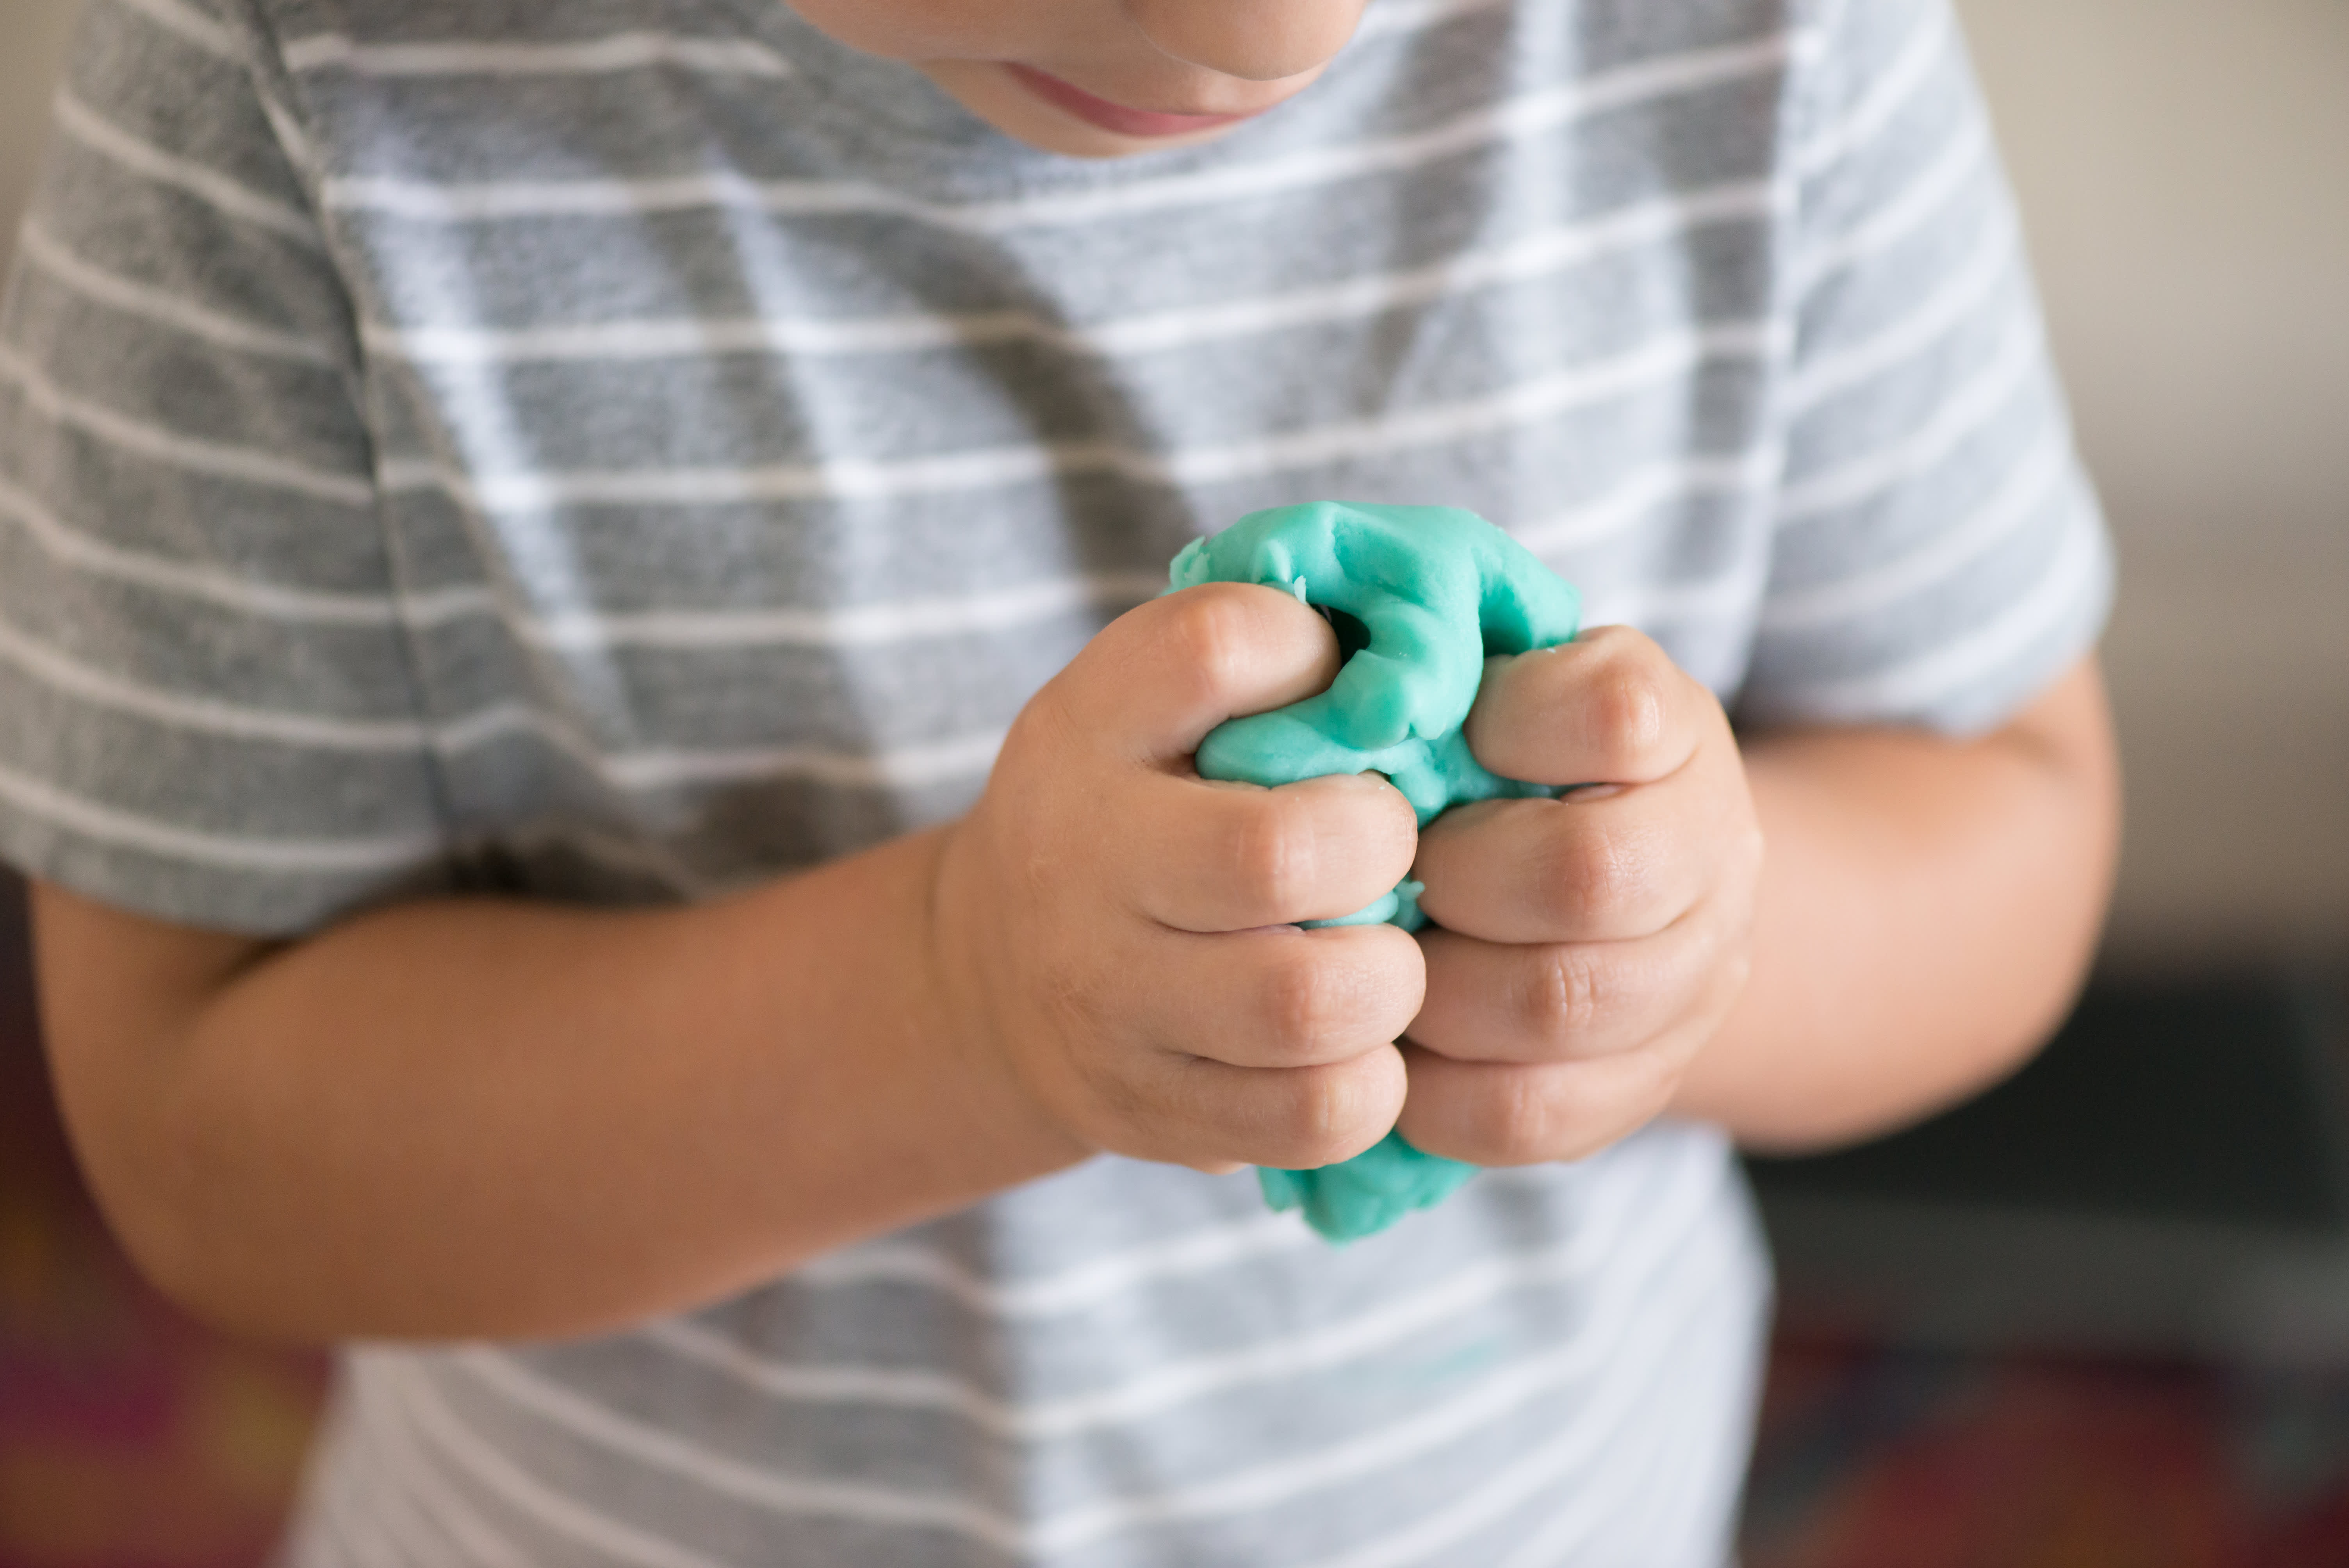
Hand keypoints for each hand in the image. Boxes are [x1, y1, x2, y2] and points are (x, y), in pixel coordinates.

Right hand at [931, 584, 1425, 1172]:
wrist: (997, 975)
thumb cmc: (1142, 805)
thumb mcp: (1164, 698)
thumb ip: (1274, 649)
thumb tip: (1424, 659)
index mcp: (1088, 728)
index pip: (1213, 649)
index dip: (1315, 661)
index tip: (1340, 706)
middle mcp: (1078, 862)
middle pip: (1277, 854)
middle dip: (1382, 851)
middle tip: (1389, 856)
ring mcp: (1109, 1003)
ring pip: (1308, 1005)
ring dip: (1389, 981)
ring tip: (1383, 958)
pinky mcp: (1151, 1113)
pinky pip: (1313, 1116)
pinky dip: (1371, 1080)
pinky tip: (1358, 1042)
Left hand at [1396, 626, 1762, 1163]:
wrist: (1633, 889)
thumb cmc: (1521, 763)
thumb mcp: (1506, 683)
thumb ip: (1452, 669)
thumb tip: (1366, 698)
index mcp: (1673, 731)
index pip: (1614, 714)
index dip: (1512, 725)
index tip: (1460, 739)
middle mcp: (1712, 854)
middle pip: (1585, 878)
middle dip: (1455, 879)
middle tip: (1395, 875)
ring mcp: (1693, 983)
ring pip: (1558, 1007)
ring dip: (1437, 989)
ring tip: (1383, 965)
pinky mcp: (1640, 1089)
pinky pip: (1530, 1112)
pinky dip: (1434, 1091)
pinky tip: (1394, 1053)